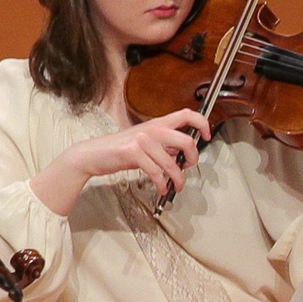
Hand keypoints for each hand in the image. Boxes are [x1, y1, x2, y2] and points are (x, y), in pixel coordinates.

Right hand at [57, 107, 211, 204]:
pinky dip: (162, 184)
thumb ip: (164, 143)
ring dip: (178, 179)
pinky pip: (157, 172)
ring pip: (172, 163)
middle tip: (189, 166)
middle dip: (193, 159)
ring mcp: (143, 140)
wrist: (94, 153)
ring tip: (176, 186)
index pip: (187, 114)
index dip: (202, 123)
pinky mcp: (134, 153)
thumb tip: (182, 153)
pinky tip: (161, 188)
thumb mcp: (145, 140)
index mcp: (158, 122)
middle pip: (186, 141)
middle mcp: (153, 128)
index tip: (207, 135)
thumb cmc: (120, 149)